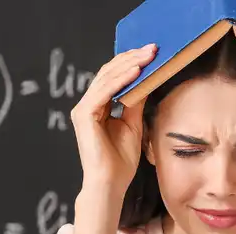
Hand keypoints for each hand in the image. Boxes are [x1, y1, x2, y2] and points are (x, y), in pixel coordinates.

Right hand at [71, 43, 156, 190]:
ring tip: (147, 55)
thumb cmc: (120, 160)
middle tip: (152, 48)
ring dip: (129, 64)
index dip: (130, 62)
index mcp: (97, 106)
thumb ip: (135, 101)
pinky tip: (137, 71)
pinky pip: (104, 91)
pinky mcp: (84, 115)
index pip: (112, 76)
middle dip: (131, 58)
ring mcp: (83, 109)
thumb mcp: (133, 124)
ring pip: (106, 78)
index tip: (151, 53)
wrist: (110, 182)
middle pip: (108, 72)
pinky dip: (121, 80)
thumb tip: (146, 79)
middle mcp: (88, 104)